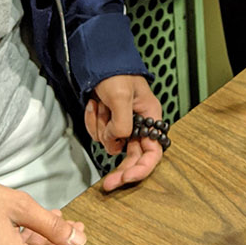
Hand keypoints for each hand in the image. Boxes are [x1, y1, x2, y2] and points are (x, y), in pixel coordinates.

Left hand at [85, 75, 163, 191]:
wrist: (96, 59)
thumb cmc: (115, 72)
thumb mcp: (120, 96)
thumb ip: (122, 123)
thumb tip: (118, 142)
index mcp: (150, 117)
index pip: (153, 151)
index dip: (142, 168)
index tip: (127, 177)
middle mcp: (138, 123)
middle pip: (132, 156)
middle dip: (119, 168)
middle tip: (107, 185)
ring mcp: (121, 123)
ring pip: (110, 144)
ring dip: (101, 127)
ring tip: (100, 104)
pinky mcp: (107, 122)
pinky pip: (98, 134)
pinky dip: (92, 121)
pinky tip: (94, 103)